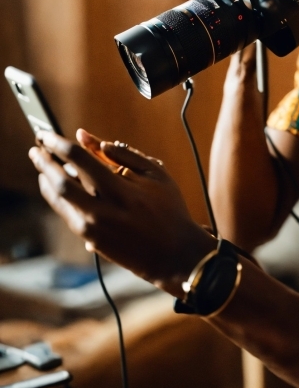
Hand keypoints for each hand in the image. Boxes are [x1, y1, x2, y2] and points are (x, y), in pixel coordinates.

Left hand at [29, 129, 210, 296]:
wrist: (174, 253)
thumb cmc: (169, 209)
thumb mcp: (157, 174)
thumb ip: (126, 155)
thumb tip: (96, 141)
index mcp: (120, 190)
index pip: (79, 159)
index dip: (58, 144)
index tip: (46, 135)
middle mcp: (102, 210)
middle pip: (60, 181)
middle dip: (44, 162)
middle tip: (35, 148)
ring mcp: (94, 228)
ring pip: (59, 200)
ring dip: (47, 180)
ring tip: (42, 165)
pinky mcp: (91, 241)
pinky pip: (67, 214)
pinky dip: (57, 197)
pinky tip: (56, 187)